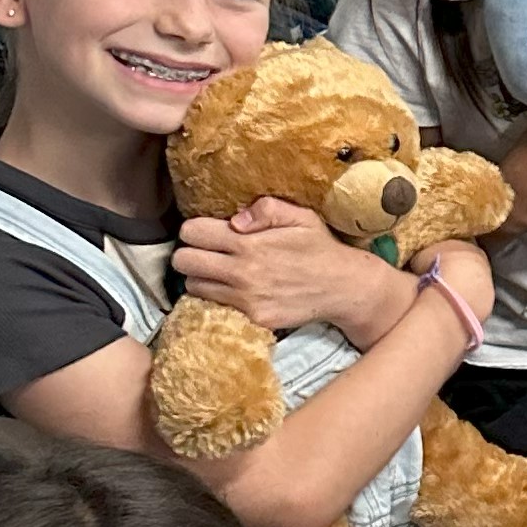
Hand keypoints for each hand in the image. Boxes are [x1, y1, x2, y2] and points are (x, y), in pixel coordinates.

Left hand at [172, 198, 398, 339]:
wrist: (343, 287)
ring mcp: (245, 298)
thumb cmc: (319, 247)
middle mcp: (242, 272)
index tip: (207, 232)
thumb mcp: (300, 216)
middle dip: (189, 253)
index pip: (191, 232)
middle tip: (206, 251)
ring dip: (201, 276)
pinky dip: (219, 296)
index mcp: (249, 242)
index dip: (195, 229)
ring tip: (219, 271)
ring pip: (193, 286)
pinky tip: (236, 289)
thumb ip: (266, 209)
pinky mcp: (252, 317)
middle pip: (183, 261)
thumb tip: (234, 221)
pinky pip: (217, 305)